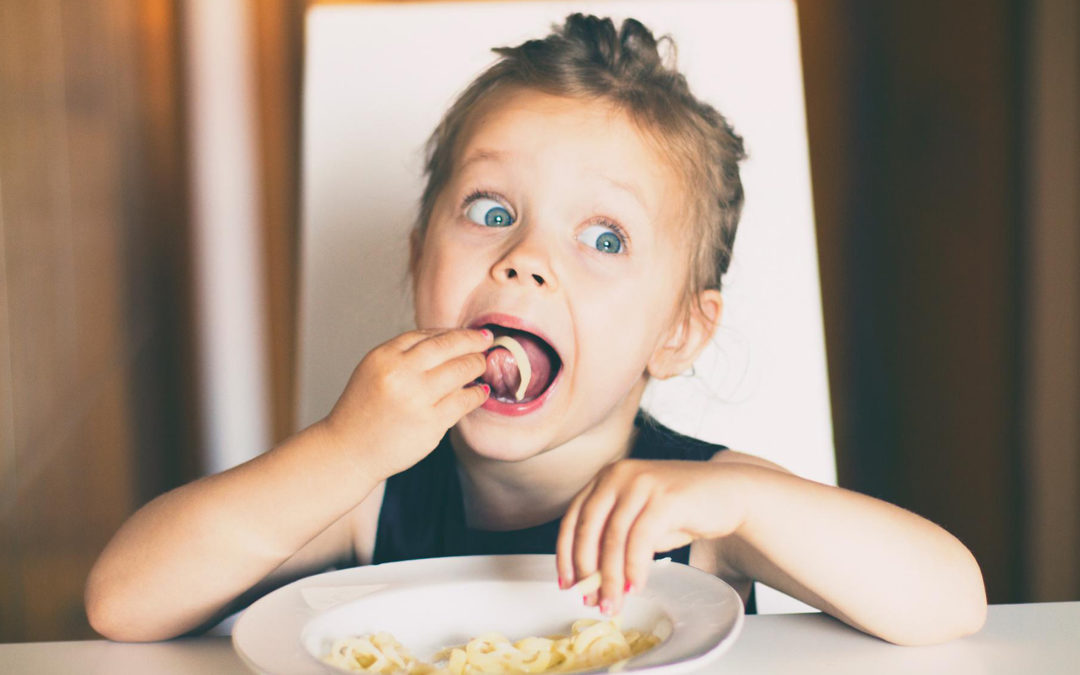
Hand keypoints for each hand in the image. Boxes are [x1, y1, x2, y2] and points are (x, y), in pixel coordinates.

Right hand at [321, 327, 493, 480]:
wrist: (348, 451)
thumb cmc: (363, 412)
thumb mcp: (373, 371)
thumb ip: (404, 355)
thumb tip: (448, 340)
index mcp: (383, 357)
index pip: (427, 335)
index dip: (453, 333)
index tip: (468, 333)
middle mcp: (400, 374)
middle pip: (448, 347)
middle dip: (472, 342)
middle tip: (486, 341)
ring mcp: (416, 399)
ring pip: (461, 371)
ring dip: (477, 365)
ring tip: (482, 365)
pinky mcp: (430, 424)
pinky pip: (464, 401)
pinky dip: (477, 394)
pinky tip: (480, 392)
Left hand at [556, 459, 747, 614]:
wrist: (729, 491)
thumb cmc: (682, 509)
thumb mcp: (639, 520)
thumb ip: (613, 541)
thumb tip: (590, 581)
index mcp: (606, 477)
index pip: (573, 518)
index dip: (566, 554)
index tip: (567, 582)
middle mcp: (619, 475)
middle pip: (588, 530)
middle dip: (587, 572)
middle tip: (590, 601)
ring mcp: (641, 483)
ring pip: (613, 539)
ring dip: (610, 578)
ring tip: (613, 603)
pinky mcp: (665, 498)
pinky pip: (640, 541)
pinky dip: (634, 569)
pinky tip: (635, 587)